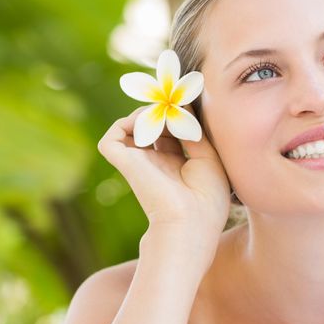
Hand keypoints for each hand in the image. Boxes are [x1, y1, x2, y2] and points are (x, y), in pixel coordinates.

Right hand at [97, 107, 231, 245]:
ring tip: (166, 112)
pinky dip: (127, 122)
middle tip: (178, 101)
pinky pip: (112, 137)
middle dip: (164, 108)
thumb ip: (195, 131)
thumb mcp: (211, 159)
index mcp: (176, 166)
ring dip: (147, 113)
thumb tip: (183, 107)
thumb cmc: (206, 200)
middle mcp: (155, 164)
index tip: (190, 101)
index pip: (170, 131)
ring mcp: (138, 164)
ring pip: (131, 128)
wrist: (188, 223)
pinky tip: (150, 124)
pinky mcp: (124, 164)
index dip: (178, 114)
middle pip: (151, 125)